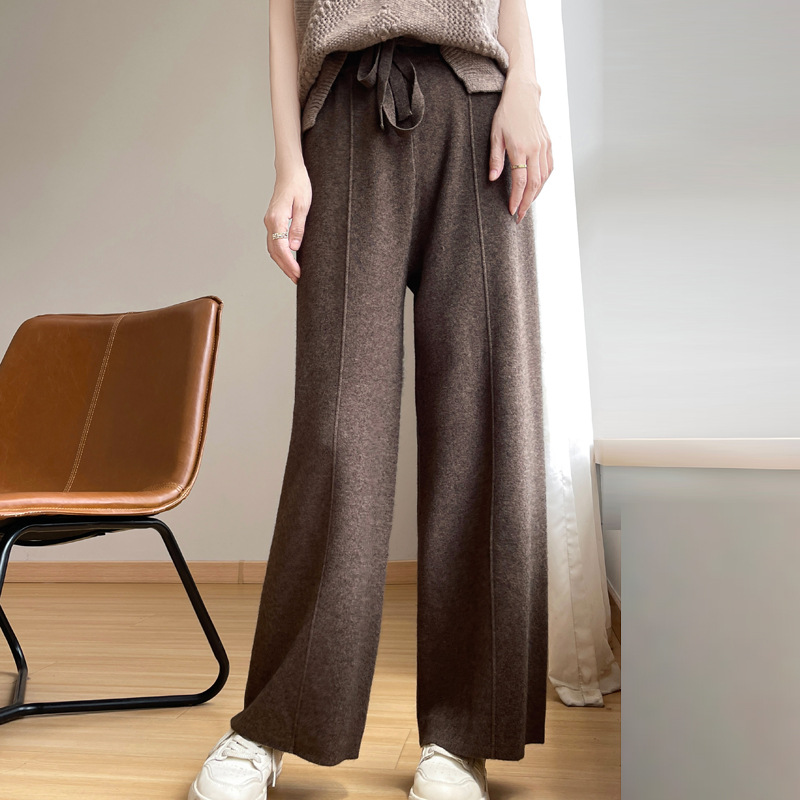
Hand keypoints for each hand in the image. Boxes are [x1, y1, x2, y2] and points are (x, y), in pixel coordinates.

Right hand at [264, 165, 311, 283]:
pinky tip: (288, 260)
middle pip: (274, 252)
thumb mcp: (304, 206)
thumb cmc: (299, 184)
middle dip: (285, 267)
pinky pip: (273, 242)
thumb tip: (294, 247)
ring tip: (293, 274)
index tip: (298, 274)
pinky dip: (279, 254)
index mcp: (277, 219)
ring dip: (282, 263)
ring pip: (272, 248)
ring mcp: (269, 221)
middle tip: (297, 279)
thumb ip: (298, 227)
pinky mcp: (273, 221)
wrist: (290, 171)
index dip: (289, 264)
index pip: (281, 248)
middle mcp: (270, 222)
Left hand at [488, 73, 552, 222]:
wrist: (523, 96)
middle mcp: (535, 149)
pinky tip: (536, 188)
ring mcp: (544, 147)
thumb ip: (495, 158)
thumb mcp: (495, 135)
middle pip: (534, 184)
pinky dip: (544, 181)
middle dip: (527, 203)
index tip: (512, 211)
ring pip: (544, 178)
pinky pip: (549, 168)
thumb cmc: (506, 114)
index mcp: (520, 148)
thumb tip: (492, 179)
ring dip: (536, 194)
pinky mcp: (549, 144)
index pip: (520, 181)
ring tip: (526, 205)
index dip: (516, 198)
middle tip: (520, 216)